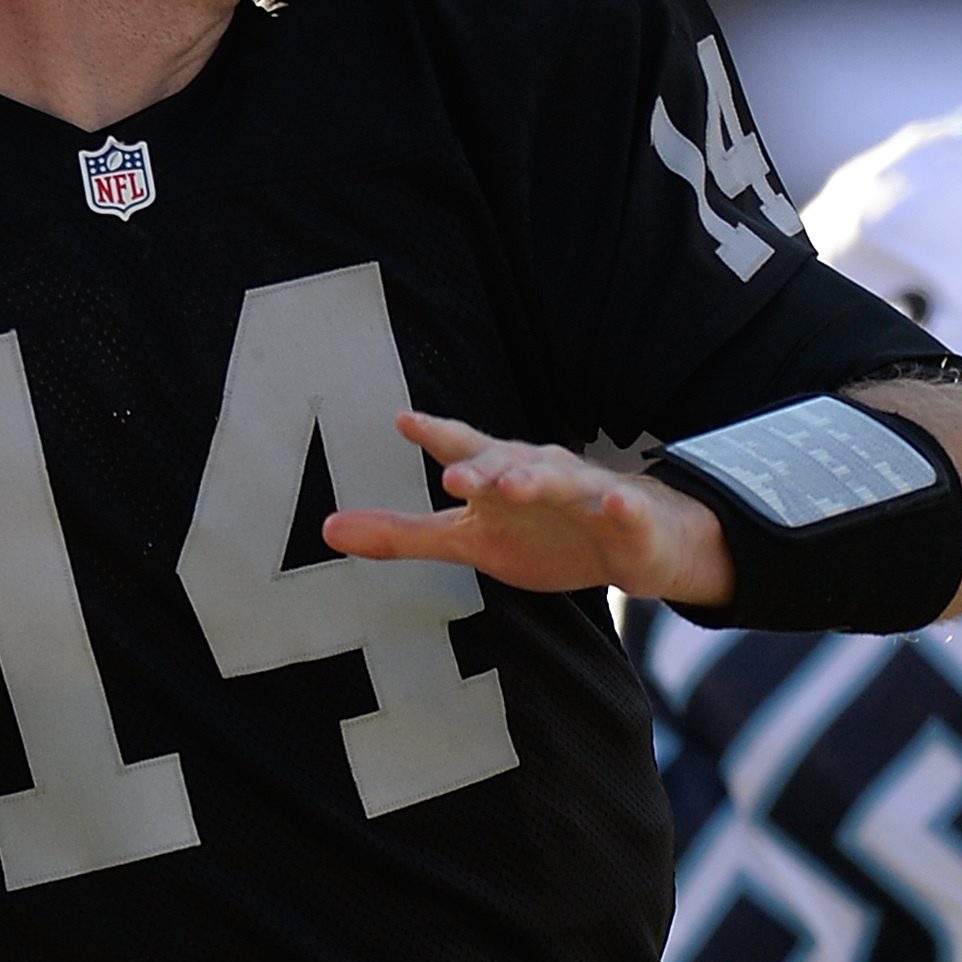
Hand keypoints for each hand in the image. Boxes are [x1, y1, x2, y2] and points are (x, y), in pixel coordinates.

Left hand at [321, 411, 734, 602]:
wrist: (634, 540)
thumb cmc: (541, 533)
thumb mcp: (467, 539)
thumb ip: (401, 535)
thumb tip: (327, 529)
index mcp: (500, 474)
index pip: (465, 449)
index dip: (437, 435)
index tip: (404, 421)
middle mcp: (540, 472)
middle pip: (508, 465)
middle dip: (482, 469)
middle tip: (452, 477)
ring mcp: (586, 493)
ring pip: (561, 482)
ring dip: (536, 481)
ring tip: (512, 486)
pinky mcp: (628, 519)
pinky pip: (625, 510)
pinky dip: (619, 505)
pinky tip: (612, 503)